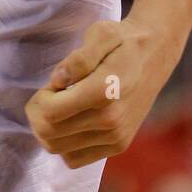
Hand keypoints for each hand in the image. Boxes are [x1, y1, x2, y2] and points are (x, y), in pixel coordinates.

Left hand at [24, 18, 181, 168]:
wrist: (154, 57)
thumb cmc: (122, 41)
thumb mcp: (101, 33)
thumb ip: (78, 58)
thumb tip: (57, 81)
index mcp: (104, 91)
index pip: (51, 112)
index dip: (39, 98)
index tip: (51, 84)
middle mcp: (111, 121)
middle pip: (49, 133)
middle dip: (38, 113)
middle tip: (48, 94)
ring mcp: (115, 137)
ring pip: (58, 148)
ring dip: (47, 129)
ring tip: (59, 106)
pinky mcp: (117, 146)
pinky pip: (74, 159)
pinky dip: (63, 143)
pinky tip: (70, 121)